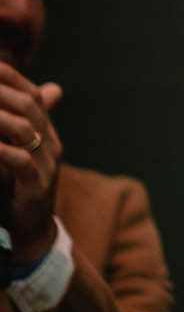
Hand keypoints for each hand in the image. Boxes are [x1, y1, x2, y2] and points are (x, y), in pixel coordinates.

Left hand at [0, 64, 63, 262]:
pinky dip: (0, 149)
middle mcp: (51, 143)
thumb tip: (21, 103)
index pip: (33, 95)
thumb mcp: (13, 157)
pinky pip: (19, 160)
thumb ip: (9, 131)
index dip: (11, 77)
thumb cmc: (16, 192)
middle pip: (29, 105)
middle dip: (1, 90)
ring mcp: (47, 163)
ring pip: (25, 128)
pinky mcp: (36, 185)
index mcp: (47, 133)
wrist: (31, 234)